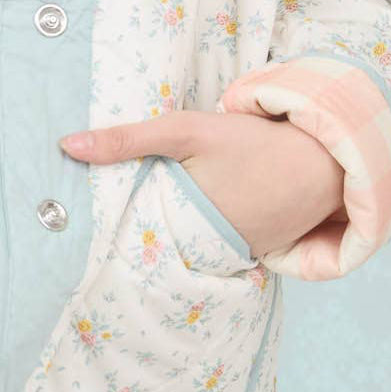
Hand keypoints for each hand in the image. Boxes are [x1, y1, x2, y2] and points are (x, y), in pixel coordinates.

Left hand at [59, 110, 346, 262]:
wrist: (325, 159)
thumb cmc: (252, 141)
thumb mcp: (187, 130)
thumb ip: (128, 139)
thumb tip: (65, 146)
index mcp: (187, 225)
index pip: (132, 240)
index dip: (109, 237)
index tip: (85, 237)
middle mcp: (209, 253)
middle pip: (157, 252)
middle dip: (134, 246)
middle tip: (102, 243)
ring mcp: (233, 260)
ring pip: (185, 256)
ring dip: (167, 248)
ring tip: (134, 245)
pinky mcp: (252, 257)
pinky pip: (214, 256)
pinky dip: (200, 247)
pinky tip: (185, 238)